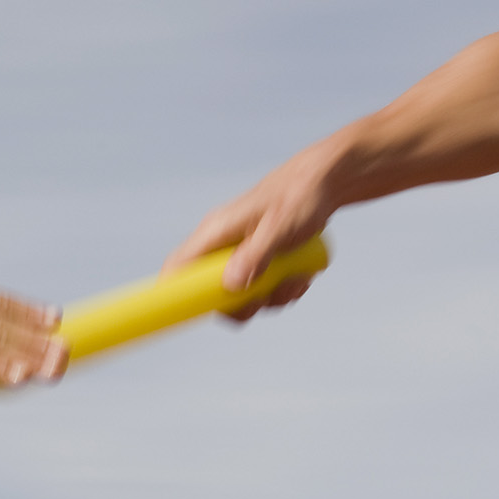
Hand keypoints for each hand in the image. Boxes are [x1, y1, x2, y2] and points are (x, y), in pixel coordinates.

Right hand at [164, 139, 342, 320]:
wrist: (323, 185)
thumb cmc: (298, 196)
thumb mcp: (279, 226)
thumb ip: (255, 255)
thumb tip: (231, 285)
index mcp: (215, 232)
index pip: (178, 266)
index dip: (174, 293)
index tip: (194, 313)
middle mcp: (221, 248)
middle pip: (211, 295)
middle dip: (243, 304)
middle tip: (269, 294)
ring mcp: (240, 257)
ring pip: (242, 297)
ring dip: (272, 297)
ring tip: (297, 277)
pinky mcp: (257, 263)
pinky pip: (263, 292)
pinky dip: (283, 290)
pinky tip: (301, 274)